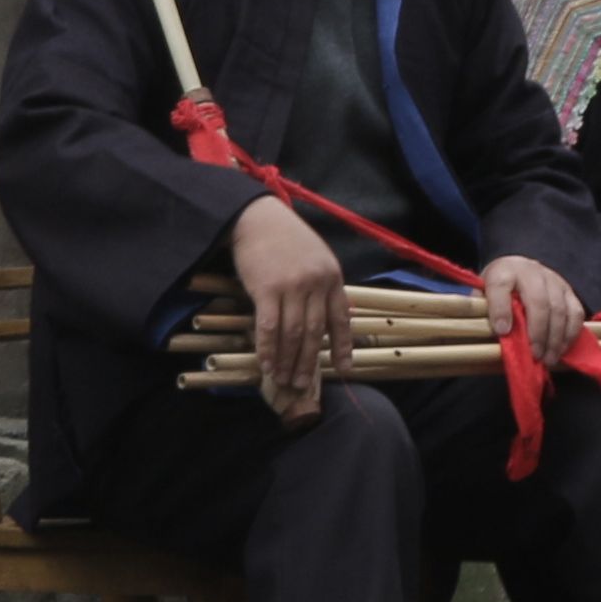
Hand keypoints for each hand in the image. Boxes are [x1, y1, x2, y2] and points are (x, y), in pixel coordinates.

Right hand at [228, 197, 350, 422]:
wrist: (256, 217)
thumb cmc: (285, 238)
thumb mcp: (316, 257)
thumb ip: (323, 285)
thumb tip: (326, 318)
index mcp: (332, 277)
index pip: (341, 319)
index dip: (342, 347)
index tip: (344, 369)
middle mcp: (316, 284)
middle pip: (315, 332)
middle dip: (310, 362)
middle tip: (303, 384)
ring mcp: (292, 287)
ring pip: (293, 334)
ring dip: (288, 361)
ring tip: (284, 379)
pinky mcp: (266, 289)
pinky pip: (269, 327)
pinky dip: (268, 349)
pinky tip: (267, 364)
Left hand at [474, 255, 583, 364]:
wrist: (519, 268)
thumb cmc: (500, 288)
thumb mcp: (484, 295)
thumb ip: (484, 311)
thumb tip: (495, 334)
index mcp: (503, 272)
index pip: (500, 287)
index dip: (500, 310)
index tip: (502, 332)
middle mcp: (530, 272)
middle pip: (538, 301)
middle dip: (537, 332)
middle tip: (535, 356)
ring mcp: (553, 279)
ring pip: (559, 309)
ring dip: (556, 338)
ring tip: (548, 359)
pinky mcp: (568, 289)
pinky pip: (575, 312)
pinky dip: (570, 333)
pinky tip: (562, 349)